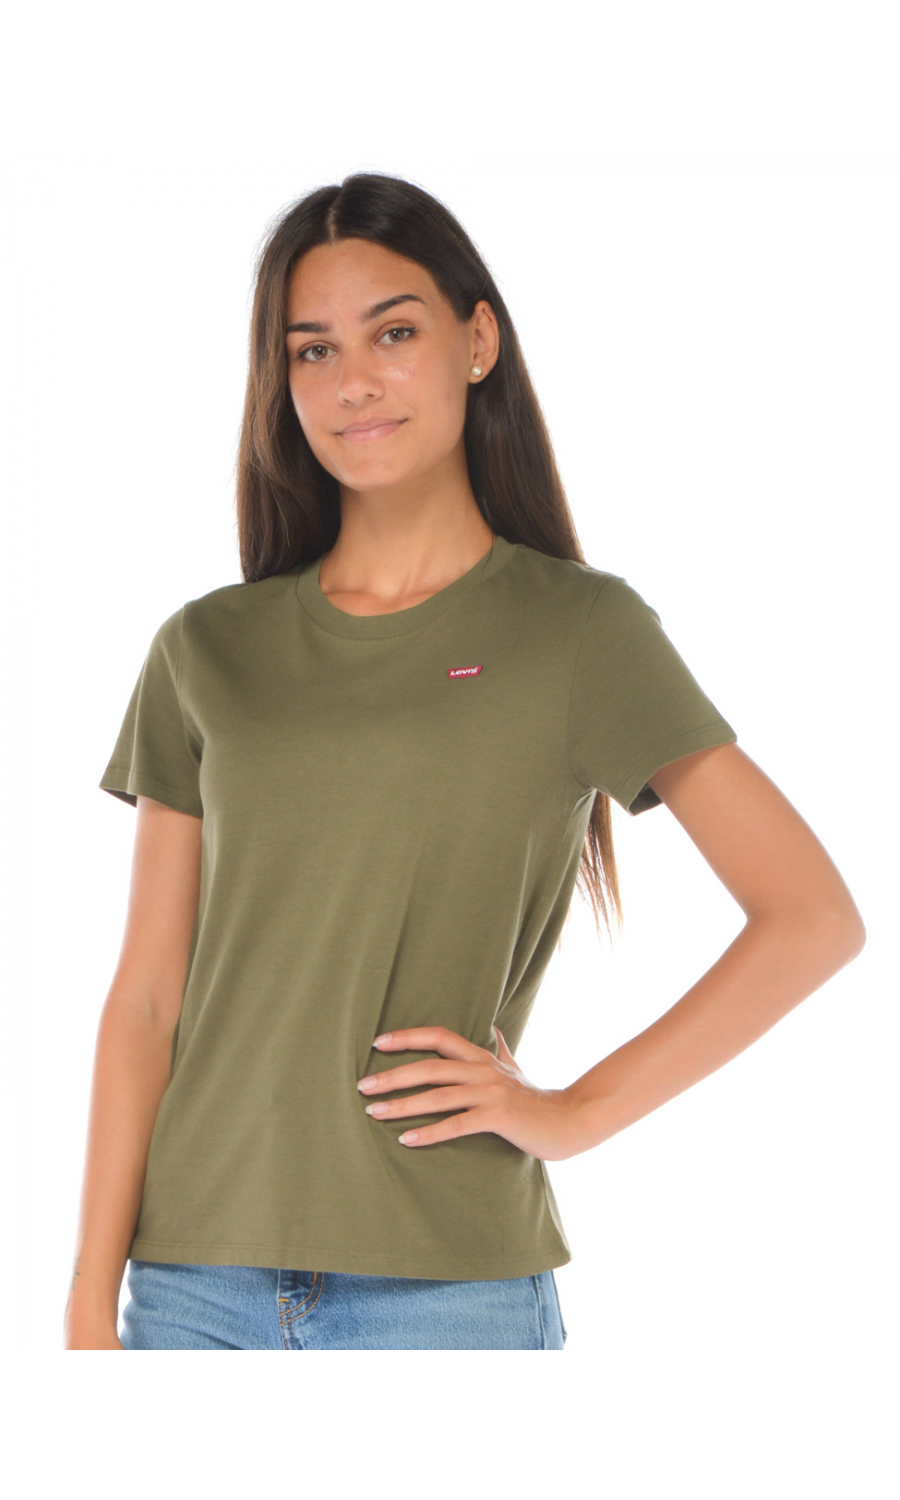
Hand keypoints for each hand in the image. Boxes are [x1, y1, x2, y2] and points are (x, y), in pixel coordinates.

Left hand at [357, 1024, 584, 1160]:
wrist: (569, 1119)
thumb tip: (494, 1027)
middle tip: (362, 1086)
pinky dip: (429, 1132)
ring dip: (402, 1105)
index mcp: (482, 1056)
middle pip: (430, 1067)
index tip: (377, 1043)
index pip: (438, 1036)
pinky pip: (456, 1124)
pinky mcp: (498, 1117)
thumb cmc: (536, 1098)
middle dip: (393, 1076)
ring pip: (438, 1096)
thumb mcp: (515, 1067)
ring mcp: (490, 1093)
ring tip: (374, 1112)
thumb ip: (501, 1049)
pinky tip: (406, 1140)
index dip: (408, 1037)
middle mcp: (483, 1070)